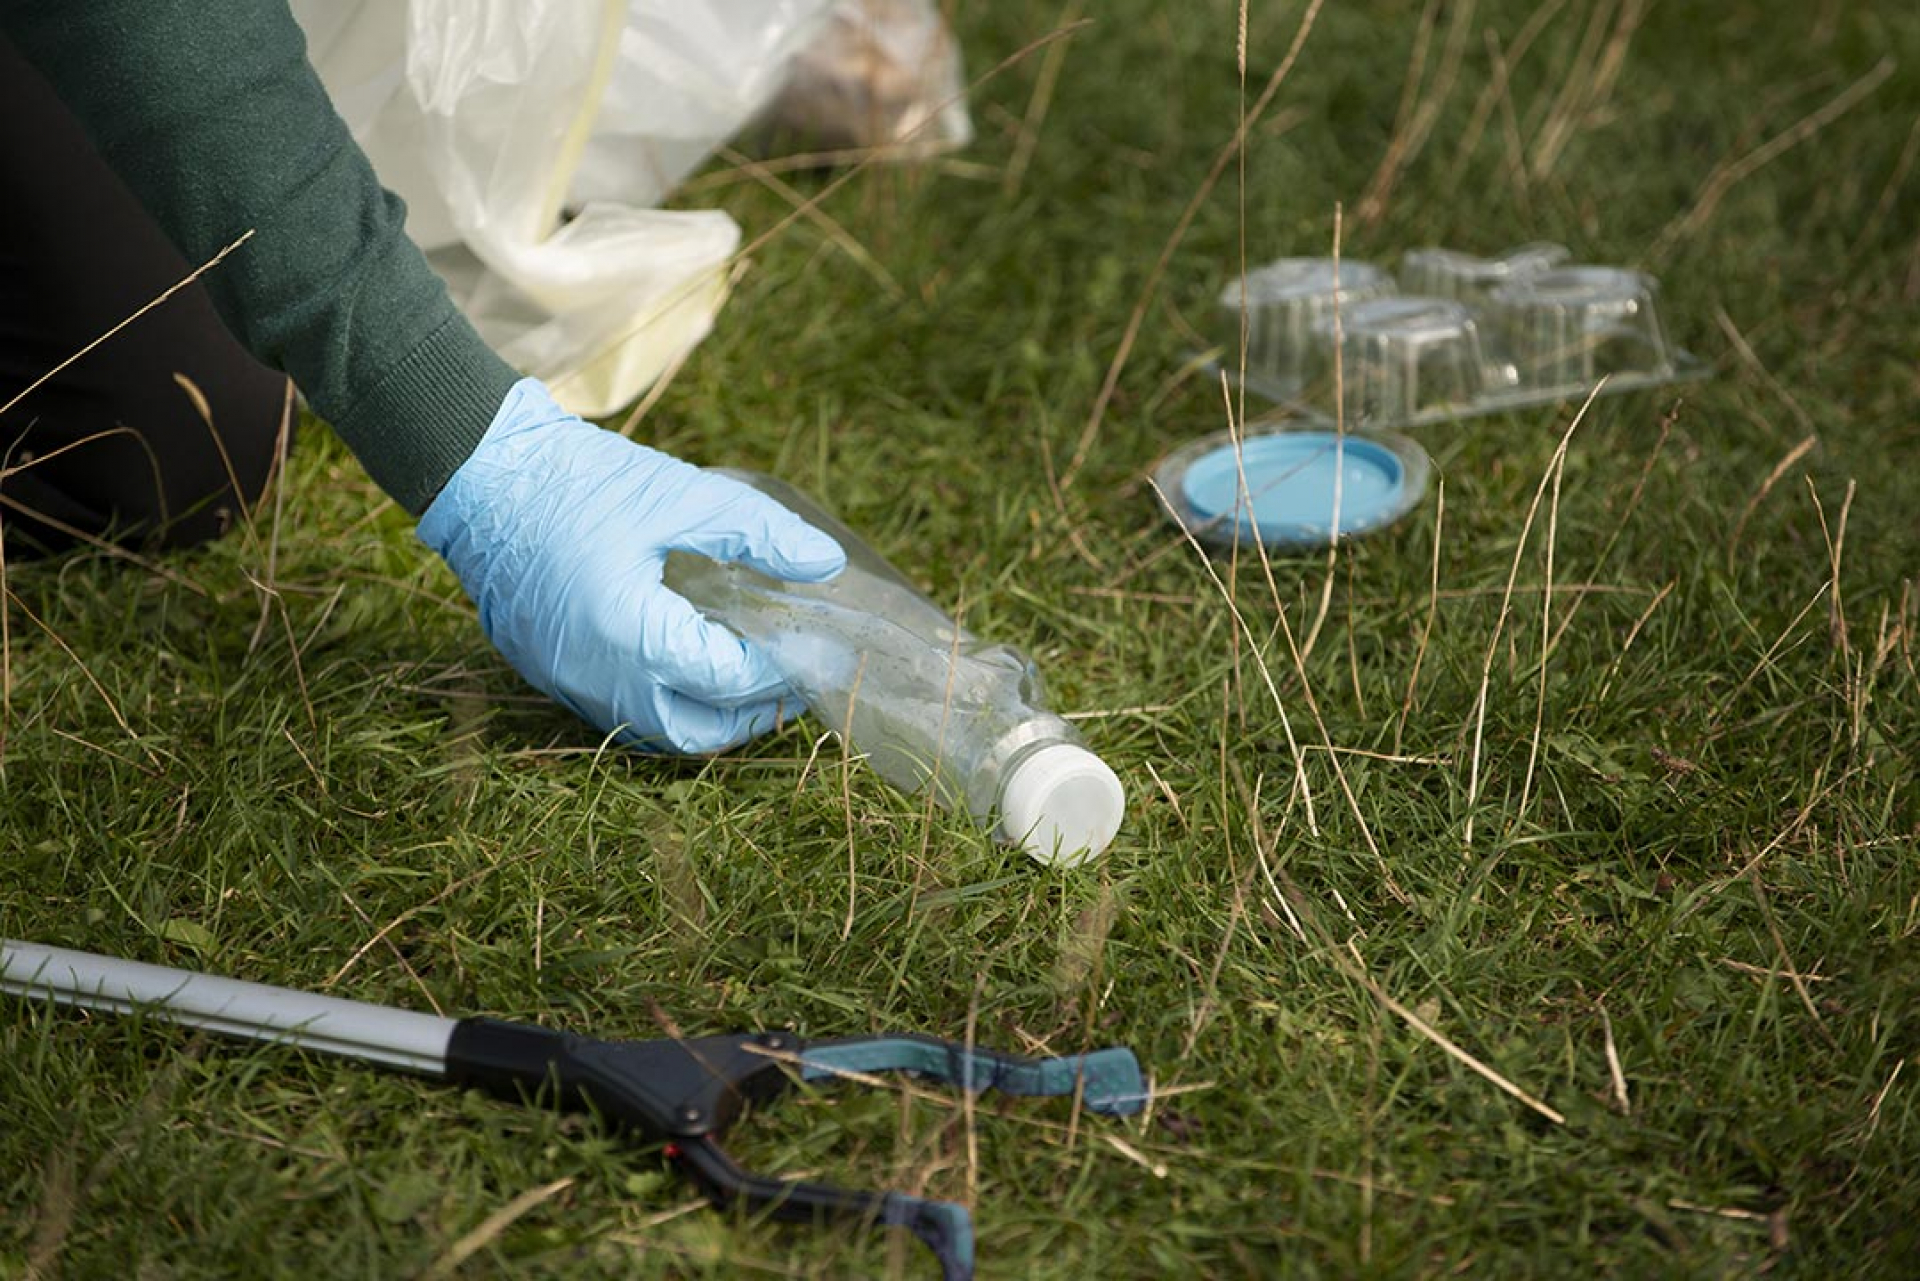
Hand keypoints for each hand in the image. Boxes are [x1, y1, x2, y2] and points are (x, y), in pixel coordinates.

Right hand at [418, 379, 844, 752]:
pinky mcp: (548, 672)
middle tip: (793, 677)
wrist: (481, 470)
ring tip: (750, 678)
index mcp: (631, 634)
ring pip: (654, 731)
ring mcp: (566, 681)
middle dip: (751, 715)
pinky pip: (620, 711)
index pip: (728, 679)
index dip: (782, 668)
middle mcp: (597, 676)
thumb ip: (759, 533)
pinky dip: (667, 702)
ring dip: (708, 715)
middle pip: (694, 732)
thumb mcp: (682, 495)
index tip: (822, 647)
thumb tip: (827, 565)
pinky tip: (693, 667)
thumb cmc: (580, 478)